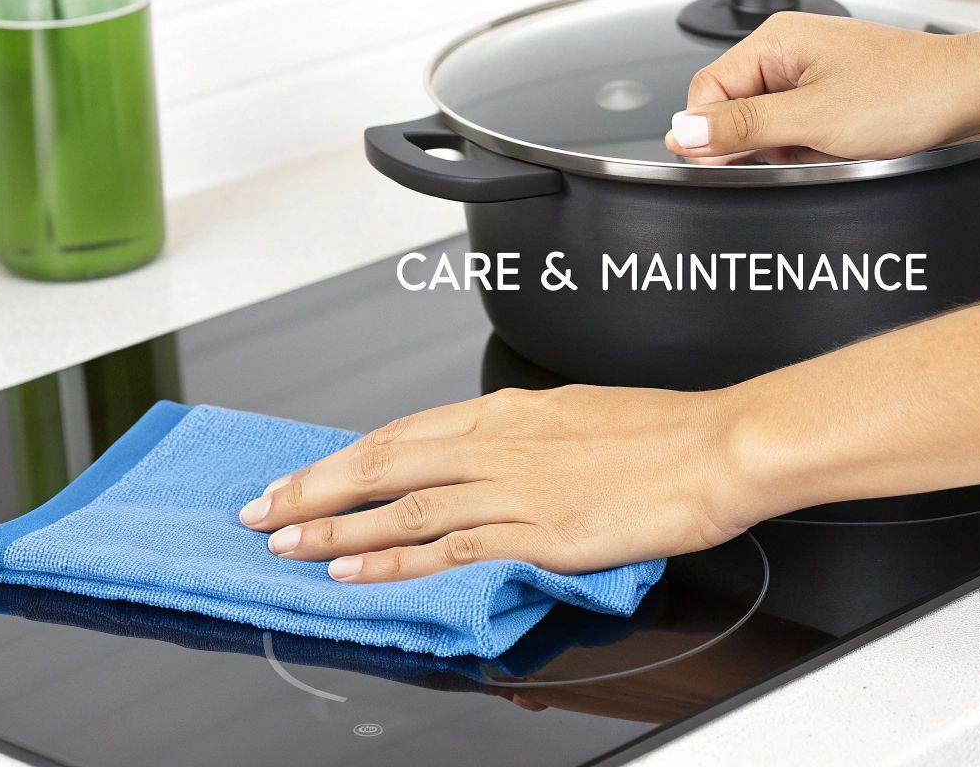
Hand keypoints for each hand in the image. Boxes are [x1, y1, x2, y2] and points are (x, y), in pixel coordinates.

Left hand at [236, 385, 764, 580]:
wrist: (716, 447)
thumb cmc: (662, 431)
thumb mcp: (575, 415)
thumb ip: (522, 438)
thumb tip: (484, 456)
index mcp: (506, 411)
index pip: (400, 434)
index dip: (343, 457)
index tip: (302, 474)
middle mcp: (498, 443)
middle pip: (383, 463)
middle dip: (314, 488)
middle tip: (262, 509)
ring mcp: (514, 488)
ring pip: (402, 506)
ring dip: (335, 525)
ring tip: (286, 543)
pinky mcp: (537, 532)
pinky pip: (448, 547)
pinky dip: (392, 557)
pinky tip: (355, 567)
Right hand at [663, 0, 979, 163]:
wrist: (973, 94)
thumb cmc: (908, 94)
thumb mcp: (811, 120)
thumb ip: (740, 126)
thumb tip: (684, 131)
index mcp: (775, 40)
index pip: (706, 90)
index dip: (709, 133)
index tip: (725, 161)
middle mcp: (790, 48)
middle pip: (734, 106)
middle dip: (754, 141)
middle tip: (792, 153)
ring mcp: (815, 69)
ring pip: (768, 121)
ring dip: (785, 147)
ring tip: (825, 149)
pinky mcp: (836, 91)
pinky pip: (800, 125)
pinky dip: (811, 145)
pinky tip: (837, 150)